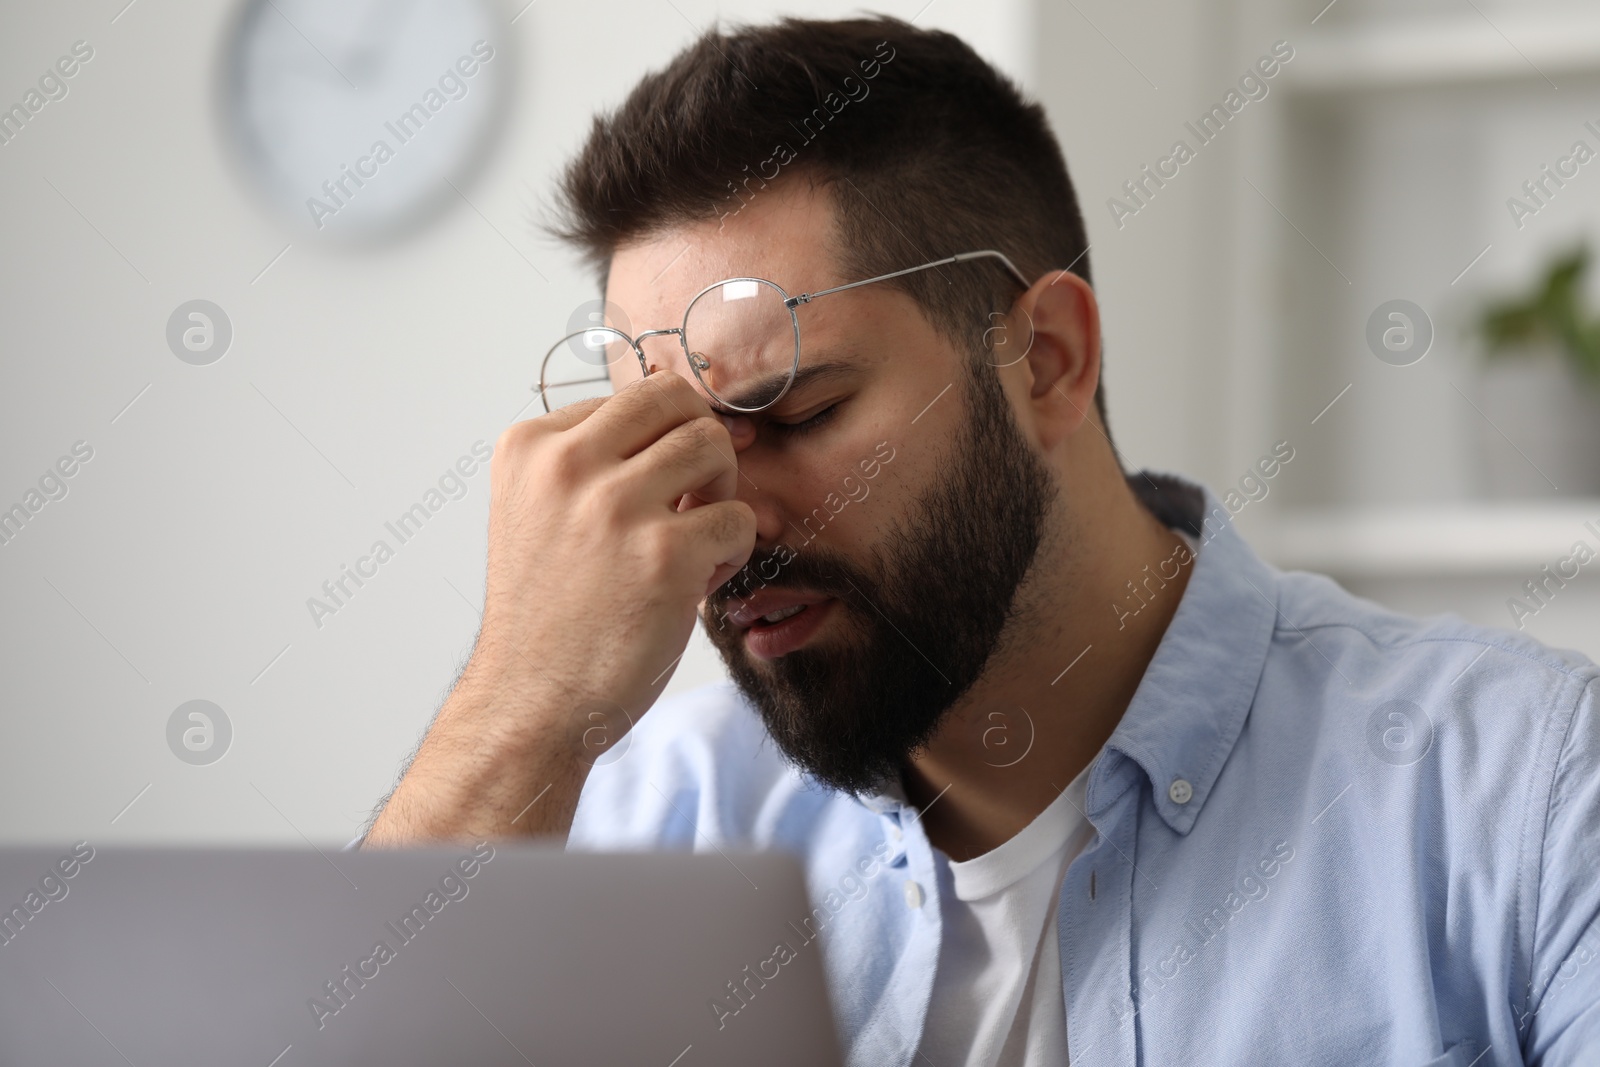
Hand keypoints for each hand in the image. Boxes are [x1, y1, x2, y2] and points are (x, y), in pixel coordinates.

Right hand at [478, 368, 755, 731]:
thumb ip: (594, 461)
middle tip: (692, 497)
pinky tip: (699, 583)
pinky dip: (733, 551)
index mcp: (529, 446)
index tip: (651, 494)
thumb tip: (694, 418)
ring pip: (713, 445)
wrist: (531, 701)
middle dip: (698, 443)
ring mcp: (615, 506)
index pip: (629, 397)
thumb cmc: (549, 613)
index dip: (658, 443)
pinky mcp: (664, 554)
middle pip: (675, 399)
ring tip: (697, 539)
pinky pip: (739, 518)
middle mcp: (566, 464)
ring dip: (721, 492)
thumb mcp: (540, 511)